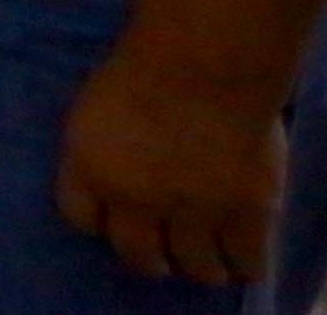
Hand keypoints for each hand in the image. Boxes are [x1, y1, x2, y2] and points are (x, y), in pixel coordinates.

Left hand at [56, 39, 285, 286]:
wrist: (207, 58)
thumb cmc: (151, 60)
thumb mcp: (98, 102)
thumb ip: (103, 143)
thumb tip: (115, 165)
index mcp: (88, 166)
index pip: (81, 217)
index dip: (102, 223)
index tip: (115, 225)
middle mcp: (132, 198)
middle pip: (135, 253)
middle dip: (149, 260)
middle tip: (162, 260)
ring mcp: (190, 210)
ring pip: (193, 265)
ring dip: (200, 268)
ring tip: (208, 268)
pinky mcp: (244, 213)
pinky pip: (245, 261)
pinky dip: (245, 267)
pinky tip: (244, 264)